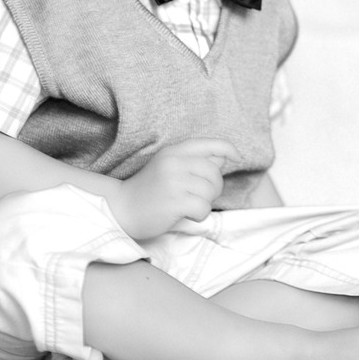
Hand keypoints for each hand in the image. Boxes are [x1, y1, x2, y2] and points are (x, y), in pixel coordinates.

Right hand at [109, 138, 237, 239]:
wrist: (121, 209)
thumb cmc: (149, 190)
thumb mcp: (169, 166)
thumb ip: (195, 160)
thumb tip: (225, 157)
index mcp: (174, 151)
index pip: (209, 144)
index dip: (228, 148)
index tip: (237, 157)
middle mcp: (174, 162)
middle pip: (214, 173)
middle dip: (214, 188)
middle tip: (200, 196)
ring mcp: (174, 182)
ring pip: (210, 191)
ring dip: (205, 203)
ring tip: (189, 205)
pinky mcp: (174, 202)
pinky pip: (203, 208)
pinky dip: (199, 215)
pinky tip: (187, 215)